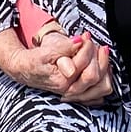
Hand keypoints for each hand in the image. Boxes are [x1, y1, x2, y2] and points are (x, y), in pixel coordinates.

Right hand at [0, 29, 114, 104]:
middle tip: (93, 43)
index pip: (84, 64)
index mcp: (62, 82)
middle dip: (98, 56)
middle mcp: (71, 91)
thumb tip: (79, 42)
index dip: (87, 46)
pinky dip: (104, 79)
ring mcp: (76, 95)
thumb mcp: (46, 51)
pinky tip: (101, 67)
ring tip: (100, 53)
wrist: (25, 70)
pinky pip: (100, 93)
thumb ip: (63, 47)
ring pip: (102, 87)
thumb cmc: (34, 60)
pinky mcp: (80, 95)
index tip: (84, 36)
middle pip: (96, 76)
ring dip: (105, 67)